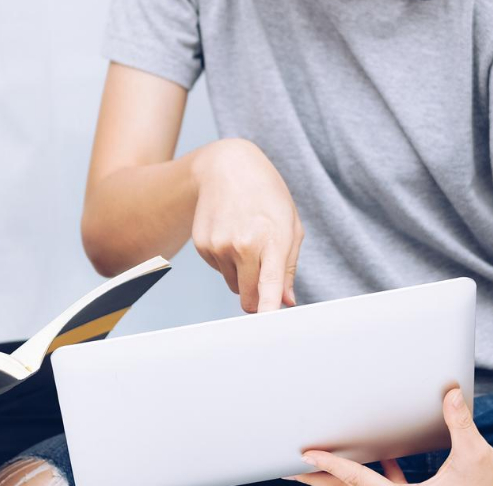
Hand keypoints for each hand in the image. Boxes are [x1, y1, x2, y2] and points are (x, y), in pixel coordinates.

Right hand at [189, 138, 303, 312]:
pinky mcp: (202, 246)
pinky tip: (231, 233)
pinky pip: (219, 271)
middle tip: (266, 278)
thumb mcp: (290, 225)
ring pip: (233, 285)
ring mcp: (218, 246)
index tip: (267, 326)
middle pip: (249, 298)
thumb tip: (286, 302)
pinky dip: (227, 261)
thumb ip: (289, 267)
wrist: (227, 166)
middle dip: (259, 298)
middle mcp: (242, 245)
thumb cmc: (267, 196)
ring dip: (242, 274)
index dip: (268, 310)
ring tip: (248, 239)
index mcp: (271, 239)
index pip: (269, 284)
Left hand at [291, 388, 492, 485]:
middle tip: (289, 464)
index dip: (333, 466)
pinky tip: (374, 453)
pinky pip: (386, 484)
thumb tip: (450, 393)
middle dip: (320, 478)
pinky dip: (375, 470)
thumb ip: (461, 423)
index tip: (307, 455)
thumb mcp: (476, 453)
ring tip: (316, 459)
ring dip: (341, 474)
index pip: (362, 482)